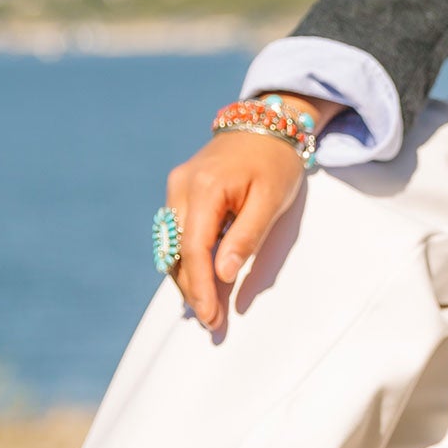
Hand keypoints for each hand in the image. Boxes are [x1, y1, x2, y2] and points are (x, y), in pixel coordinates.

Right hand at [163, 94, 332, 331]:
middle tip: (211, 322)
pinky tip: (202, 279)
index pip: (194, 248)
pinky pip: (176, 232)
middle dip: (192, 289)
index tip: (211, 317)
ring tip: (208, 307)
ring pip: (172, 245)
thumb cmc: (276, 163)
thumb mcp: (272, 199)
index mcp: (206, 187)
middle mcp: (181, 186)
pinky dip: (187, 258)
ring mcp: (176, 187)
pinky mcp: (178, 190)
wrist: (267, 124)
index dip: (200, 287)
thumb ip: (246, 236)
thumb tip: (222, 275)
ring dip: (186, 277)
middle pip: (177, 252)